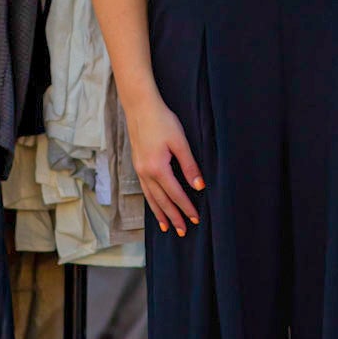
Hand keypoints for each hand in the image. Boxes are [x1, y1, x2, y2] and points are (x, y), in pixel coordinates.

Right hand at [126, 89, 204, 236]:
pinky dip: (151, 201)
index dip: (186, 207)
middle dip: (173, 217)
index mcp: (157, 168)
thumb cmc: (162, 121)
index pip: (175, 194)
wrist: (140, 107)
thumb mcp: (180, 142)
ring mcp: (139, 170)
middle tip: (183, 231)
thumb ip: (189, 165)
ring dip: (160, 213)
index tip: (196, 219)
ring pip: (151, 198)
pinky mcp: (137, 165)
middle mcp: (146, 173)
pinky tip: (156, 206)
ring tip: (166, 227)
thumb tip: (199, 186)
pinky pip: (145, 190)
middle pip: (162, 201)